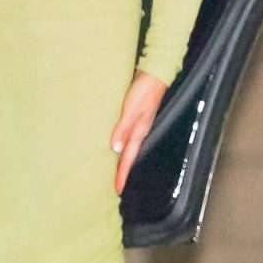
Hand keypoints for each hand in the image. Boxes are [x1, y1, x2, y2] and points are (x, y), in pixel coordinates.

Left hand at [110, 69, 168, 192]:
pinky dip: (118, 141)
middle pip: (127, 155)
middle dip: (120, 170)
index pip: (128, 158)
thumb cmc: (144, 89)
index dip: (121, 174)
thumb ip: (123, 128)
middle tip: (111, 184)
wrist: (155, 72)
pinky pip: (124, 133)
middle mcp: (138, 130)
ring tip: (108, 167)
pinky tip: (112, 141)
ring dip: (118, 156)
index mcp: (138, 131)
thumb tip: (115, 149)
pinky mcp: (133, 114)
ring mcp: (136, 122)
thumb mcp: (132, 109)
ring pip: (126, 145)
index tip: (116, 190)